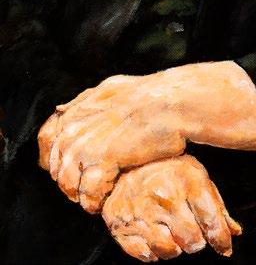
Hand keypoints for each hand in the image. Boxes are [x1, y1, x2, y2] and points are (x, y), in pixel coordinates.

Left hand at [38, 72, 186, 212]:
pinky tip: (105, 201)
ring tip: (95, 199)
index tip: (71, 169)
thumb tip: (63, 109)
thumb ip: (89, 101)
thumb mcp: (114, 88)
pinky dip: (95, 201)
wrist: (173, 103)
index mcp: (80, 107)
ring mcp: (87, 142)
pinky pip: (88, 192)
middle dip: (70, 180)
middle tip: (88, 189)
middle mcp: (77, 124)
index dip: (56, 157)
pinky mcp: (102, 159)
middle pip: (57, 164)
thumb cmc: (154, 96)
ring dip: (80, 194)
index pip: (48, 138)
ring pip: (68, 182)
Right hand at [102, 155, 241, 261]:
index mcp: (186, 179)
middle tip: (191, 231)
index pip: (211, 221)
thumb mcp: (196, 176)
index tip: (224, 246)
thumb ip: (216, 205)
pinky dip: (153, 250)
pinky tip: (154, 232)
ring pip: (169, 251)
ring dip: (175, 246)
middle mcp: (163, 195)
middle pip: (192, 241)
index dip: (222, 239)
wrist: (126, 160)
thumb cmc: (167, 169)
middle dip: (196, 240)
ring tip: (171, 230)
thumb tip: (234, 233)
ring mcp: (139, 210)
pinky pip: (145, 254)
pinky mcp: (120, 224)